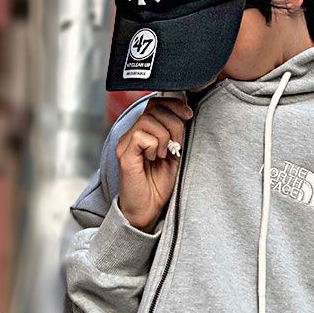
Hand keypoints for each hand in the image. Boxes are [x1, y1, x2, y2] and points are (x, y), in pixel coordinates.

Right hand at [116, 95, 193, 231]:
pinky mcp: (124, 154)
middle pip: (154, 109)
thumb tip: (185, 115)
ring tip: (163, 155)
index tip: (189, 115)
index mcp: (145, 132)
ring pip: (148, 121)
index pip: (156, 103)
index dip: (174, 105)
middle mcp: (133, 134)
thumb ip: (177, 136)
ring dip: (164, 137)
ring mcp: (127, 143)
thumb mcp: (175, 155)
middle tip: (176, 145)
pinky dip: (154, 146)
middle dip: (174, 124)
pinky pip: (141, 136)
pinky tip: (153, 159)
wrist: (148, 209)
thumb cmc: (160, 185)